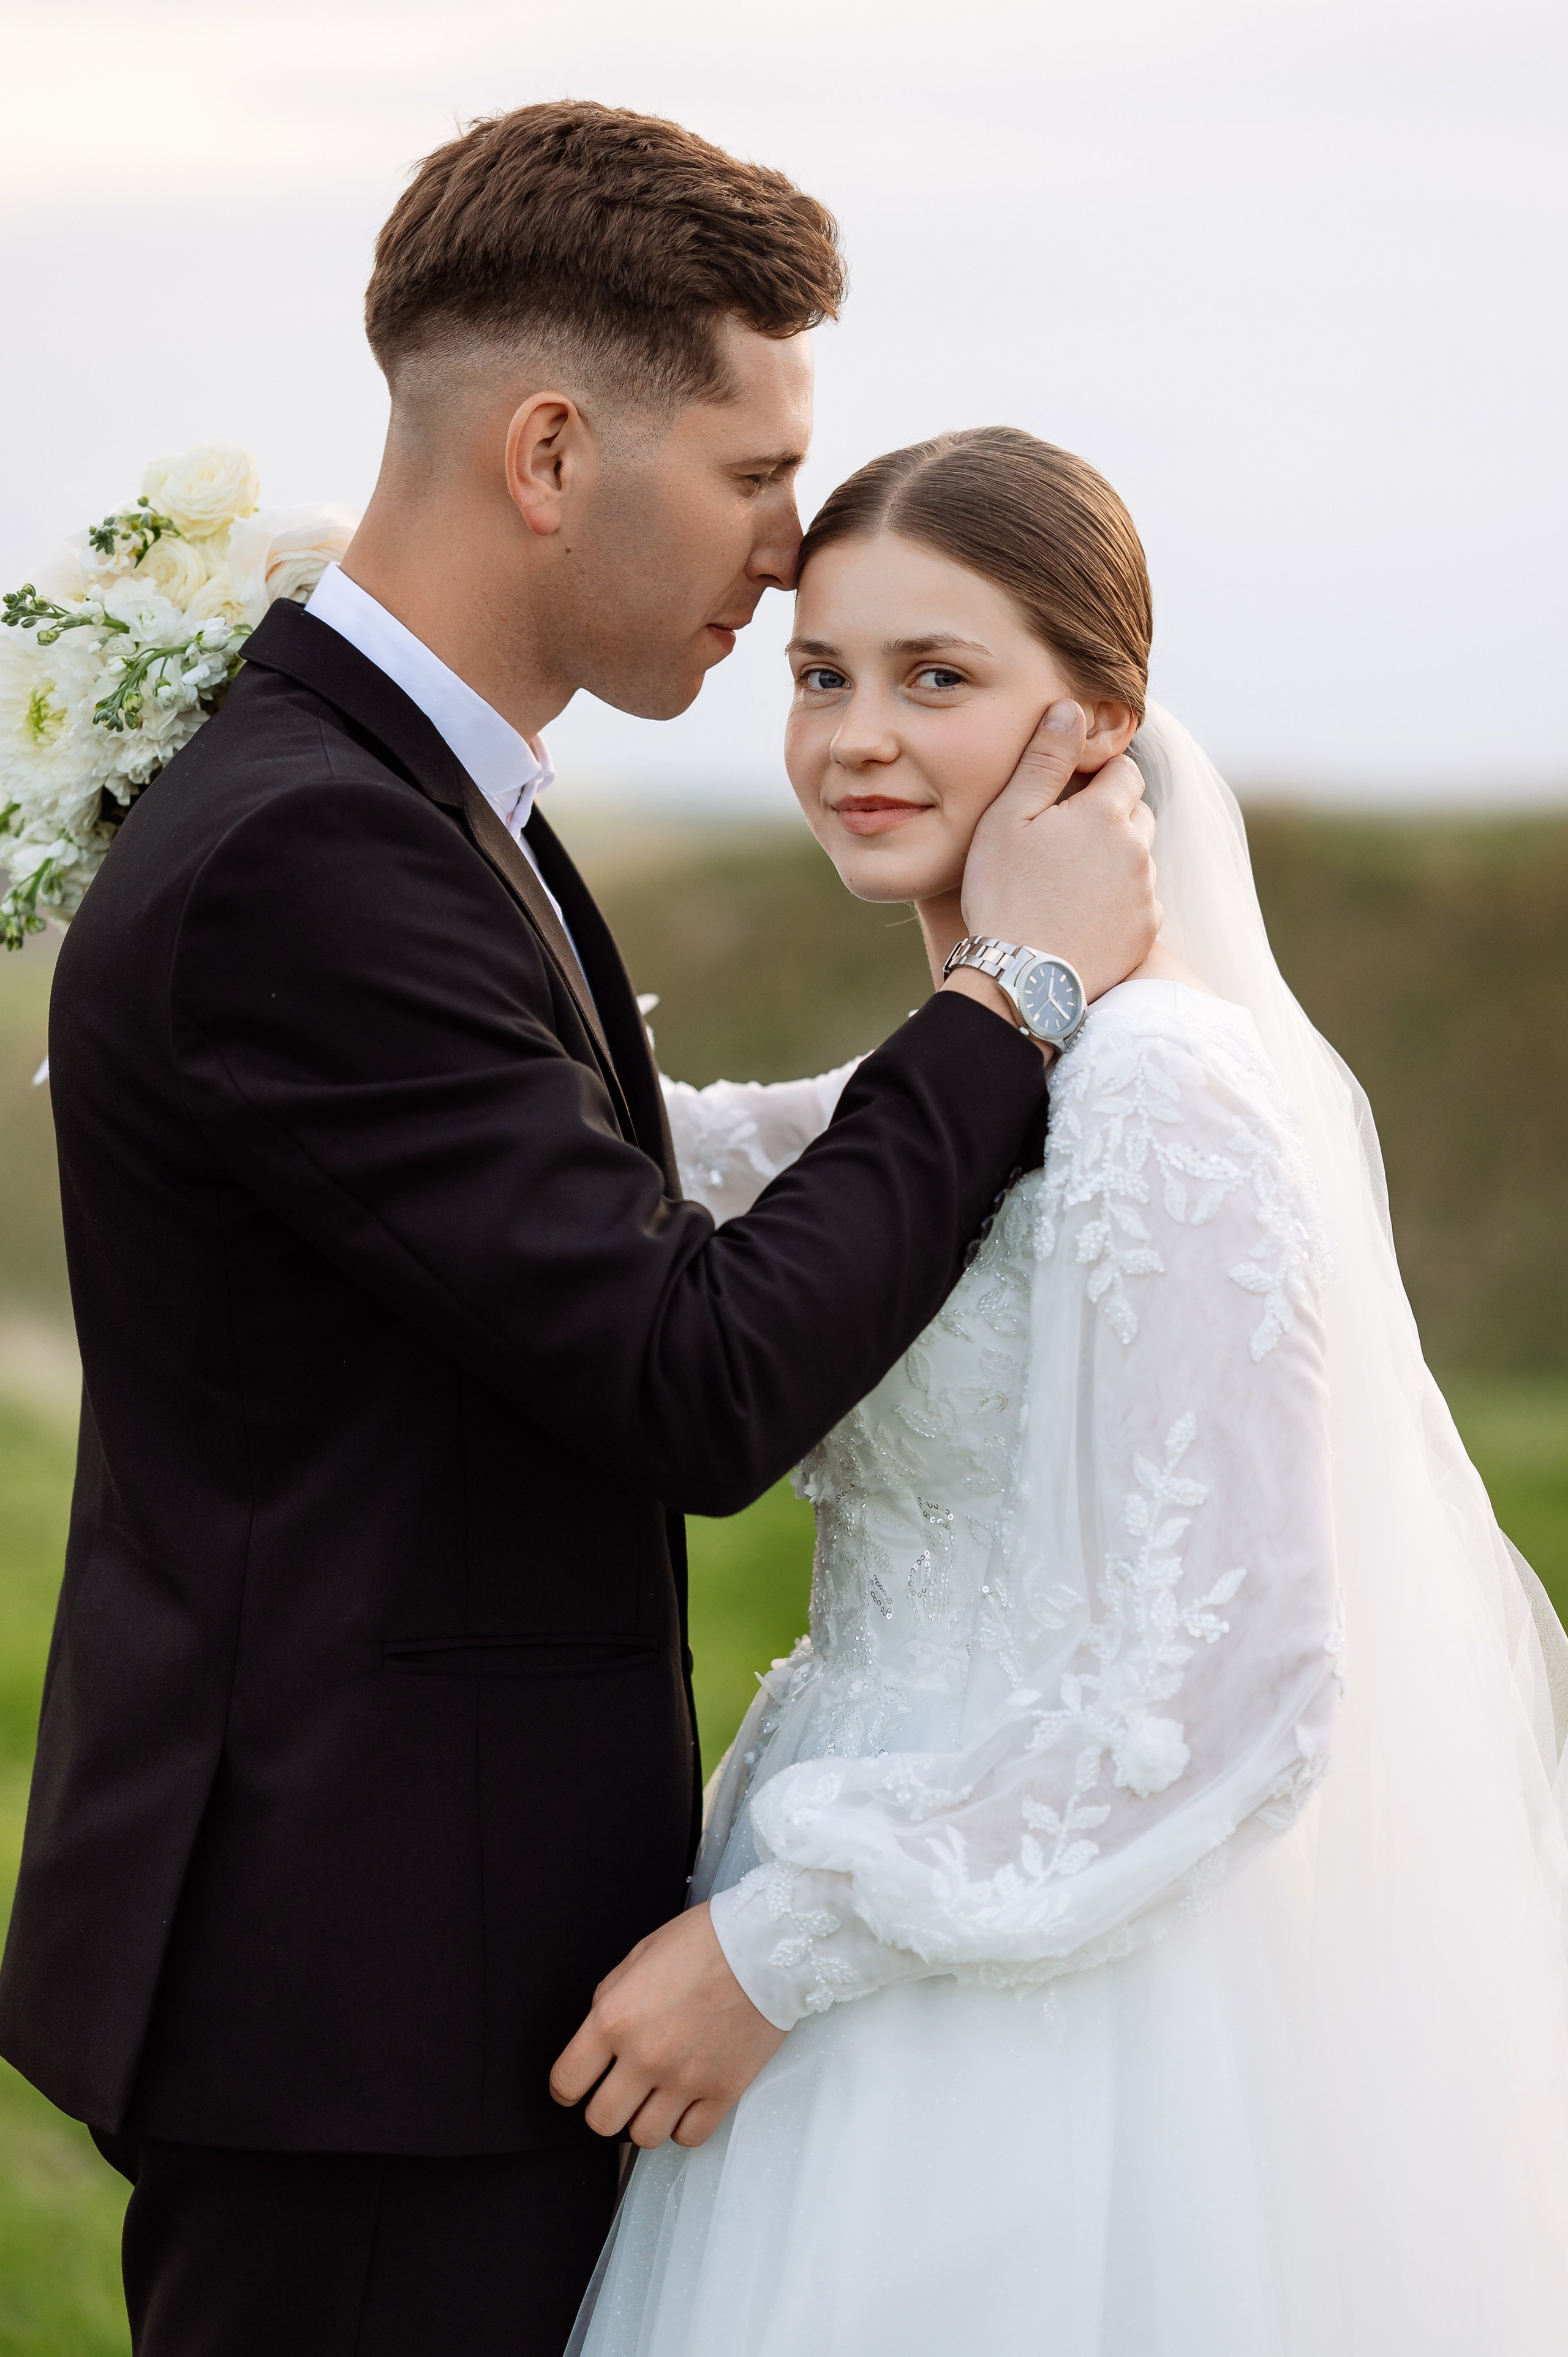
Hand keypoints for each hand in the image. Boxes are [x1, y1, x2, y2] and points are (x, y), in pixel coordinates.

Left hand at [549, 1902, 785, 2149]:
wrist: (764, 1946)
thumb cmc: (705, 1942)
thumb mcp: (639, 1956)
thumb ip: (610, 1999)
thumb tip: (597, 2034)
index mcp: (615, 2019)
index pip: (567, 2081)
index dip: (566, 2088)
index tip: (575, 2088)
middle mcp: (645, 2056)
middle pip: (601, 2121)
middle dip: (605, 2108)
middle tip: (619, 2091)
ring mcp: (685, 2079)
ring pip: (644, 2137)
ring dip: (645, 2119)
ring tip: (656, 2096)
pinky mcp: (723, 2091)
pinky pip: (690, 2137)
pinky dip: (684, 2125)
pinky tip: (687, 2101)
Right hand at [954, 700, 1158, 1002]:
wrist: (1022, 980)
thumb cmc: (1004, 894)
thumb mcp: (1009, 818)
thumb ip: (1045, 759)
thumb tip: (1071, 707)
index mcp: (1106, 813)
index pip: (1124, 771)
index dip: (1098, 778)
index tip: (1069, 796)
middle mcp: (1138, 849)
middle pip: (1136, 813)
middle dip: (1109, 817)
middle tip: (1062, 841)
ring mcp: (1146, 893)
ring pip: (1139, 859)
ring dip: (1114, 861)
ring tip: (1067, 884)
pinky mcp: (1146, 932)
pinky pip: (1141, 901)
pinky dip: (1119, 901)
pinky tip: (1081, 914)